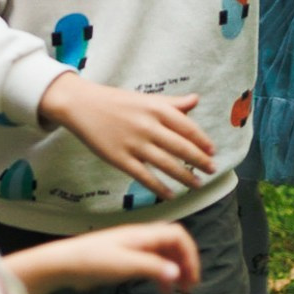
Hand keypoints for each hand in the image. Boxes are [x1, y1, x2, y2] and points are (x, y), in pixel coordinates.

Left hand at [12, 222, 202, 293]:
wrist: (65, 264)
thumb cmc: (93, 261)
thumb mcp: (126, 265)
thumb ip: (153, 268)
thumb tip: (178, 273)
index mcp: (143, 235)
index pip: (177, 235)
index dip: (189, 254)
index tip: (192, 276)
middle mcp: (141, 239)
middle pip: (173, 245)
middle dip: (185, 263)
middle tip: (190, 286)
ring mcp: (133, 249)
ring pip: (164, 256)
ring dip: (175, 270)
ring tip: (180, 291)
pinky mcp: (125, 260)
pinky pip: (152, 265)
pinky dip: (161, 275)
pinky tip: (162, 291)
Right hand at [38, 77, 214, 199]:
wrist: (81, 105)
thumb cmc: (116, 101)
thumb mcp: (146, 98)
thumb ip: (172, 103)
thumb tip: (196, 100)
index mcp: (156, 108)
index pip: (187, 127)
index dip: (202, 141)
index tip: (212, 151)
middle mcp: (147, 126)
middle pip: (181, 148)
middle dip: (200, 161)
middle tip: (212, 170)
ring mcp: (133, 143)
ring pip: (166, 164)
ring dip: (185, 177)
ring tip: (198, 185)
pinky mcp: (119, 158)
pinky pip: (144, 177)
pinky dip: (159, 188)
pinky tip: (170, 195)